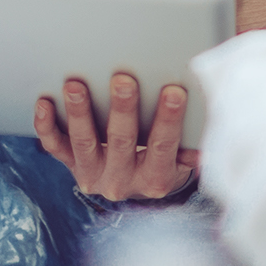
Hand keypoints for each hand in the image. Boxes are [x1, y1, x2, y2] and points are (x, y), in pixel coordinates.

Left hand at [35, 73, 199, 200]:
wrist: (138, 186)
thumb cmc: (168, 159)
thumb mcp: (187, 157)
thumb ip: (198, 140)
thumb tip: (220, 116)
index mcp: (156, 178)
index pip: (163, 147)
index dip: (169, 120)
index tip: (174, 92)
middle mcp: (122, 181)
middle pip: (122, 142)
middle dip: (123, 110)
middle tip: (123, 79)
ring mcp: (93, 174)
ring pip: (84, 143)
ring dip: (80, 112)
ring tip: (76, 85)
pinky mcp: (71, 165)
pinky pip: (55, 147)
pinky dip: (46, 126)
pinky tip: (45, 103)